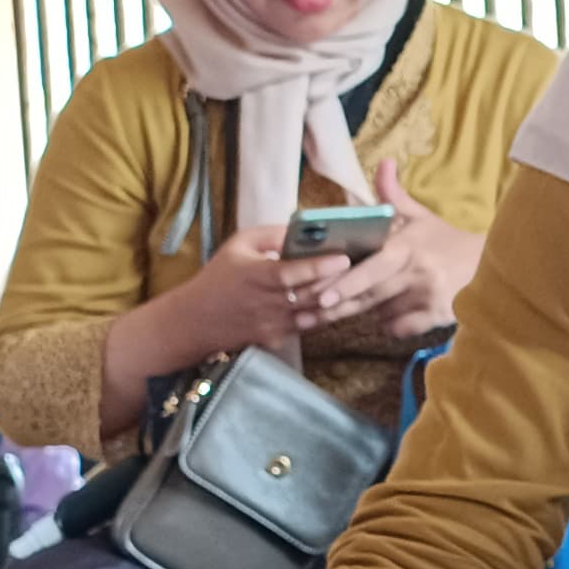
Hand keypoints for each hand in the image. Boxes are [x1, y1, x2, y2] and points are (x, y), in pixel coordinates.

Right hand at [106, 226, 352, 430]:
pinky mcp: (278, 340)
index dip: (318, 268)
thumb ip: (271, 235)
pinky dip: (327, 314)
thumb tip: (305, 228)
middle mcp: (267, 304)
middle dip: (341, 283)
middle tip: (371, 267)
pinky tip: (347, 299)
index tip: (344, 258)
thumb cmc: (220, 276)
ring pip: (316, 314)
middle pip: (311, 295)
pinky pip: (309, 326)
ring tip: (366, 283)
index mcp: (255, 276)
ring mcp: (274, 326)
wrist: (197, 321)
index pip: (291, 273)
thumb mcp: (239, 244)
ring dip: (340, 300)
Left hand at [302, 165, 485, 341]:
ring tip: (333, 314)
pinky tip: (386, 316)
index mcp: (407, 246)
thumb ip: (394, 195)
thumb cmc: (446, 241)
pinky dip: (388, 325)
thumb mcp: (421, 216)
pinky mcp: (437, 317)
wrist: (490, 264)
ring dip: (361, 312)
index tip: (320, 295)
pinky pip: (399, 328)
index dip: (345, 283)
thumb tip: (384, 162)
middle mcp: (417, 272)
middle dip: (336, 308)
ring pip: (381, 313)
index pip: (371, 267)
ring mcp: (427, 297)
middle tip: (305, 318)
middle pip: (370, 295)